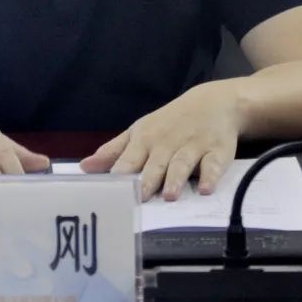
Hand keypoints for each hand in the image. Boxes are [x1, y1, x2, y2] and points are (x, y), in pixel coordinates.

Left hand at [78, 80, 241, 200]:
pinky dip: (210, 176)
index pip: (129, 160)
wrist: (212, 102)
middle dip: (147, 180)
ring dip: (175, 179)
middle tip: (138, 199)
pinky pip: (214, 165)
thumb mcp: (139, 131)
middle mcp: (167, 143)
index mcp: (145, 140)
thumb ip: (113, 151)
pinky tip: (205, 189)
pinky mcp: (217, 151)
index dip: (119, 176)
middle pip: (155, 164)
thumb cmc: (169, 123)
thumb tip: (84, 167)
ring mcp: (193, 146)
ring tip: (169, 196)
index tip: (109, 194)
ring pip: (182, 163)